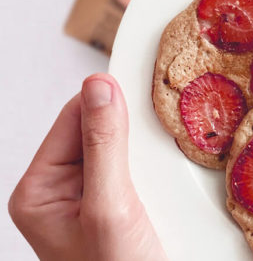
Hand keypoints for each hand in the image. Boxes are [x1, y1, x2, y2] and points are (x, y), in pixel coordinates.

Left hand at [8, 73, 166, 260]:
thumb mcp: (111, 208)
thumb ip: (104, 146)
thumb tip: (100, 86)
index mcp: (41, 188)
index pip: (73, 117)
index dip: (108, 101)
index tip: (143, 84)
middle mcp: (63, 190)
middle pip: (100, 130)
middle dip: (133, 131)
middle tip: (162, 139)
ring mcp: (93, 199)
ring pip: (124, 148)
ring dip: (150, 151)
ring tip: (168, 166)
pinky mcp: (120, 206)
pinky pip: (139, 170)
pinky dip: (158, 168)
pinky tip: (172, 176)